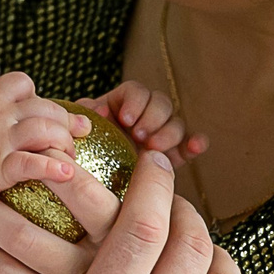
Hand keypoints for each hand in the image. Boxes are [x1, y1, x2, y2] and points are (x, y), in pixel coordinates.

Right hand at [0, 72, 77, 204]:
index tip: (43, 108)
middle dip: (66, 117)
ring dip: (64, 141)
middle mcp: (0, 116)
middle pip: (45, 106)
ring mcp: (2, 141)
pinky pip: (33, 164)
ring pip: (45, 129)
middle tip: (81, 129)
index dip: (36, 94)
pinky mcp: (0, 167)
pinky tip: (67, 173)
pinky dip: (53, 168)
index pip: (21, 82)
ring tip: (72, 154)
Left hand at [77, 81, 205, 167]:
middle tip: (139, 135)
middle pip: (161, 103)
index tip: (125, 119)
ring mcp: (160, 135)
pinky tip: (196, 147)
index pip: (137, 91)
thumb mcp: (77, 131)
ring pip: (176, 123)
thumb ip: (83, 116)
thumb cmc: (82, 150)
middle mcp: (144, 116)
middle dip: (152, 117)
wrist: (88, 182)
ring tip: (153, 147)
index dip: (135, 101)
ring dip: (168, 132)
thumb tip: (100, 111)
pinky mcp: (172, 156)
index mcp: (122, 104)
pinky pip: (189, 145)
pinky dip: (196, 143)